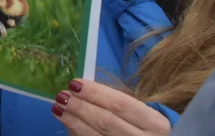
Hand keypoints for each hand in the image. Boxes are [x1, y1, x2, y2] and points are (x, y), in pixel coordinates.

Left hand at [54, 80, 169, 135]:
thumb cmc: (143, 126)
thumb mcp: (140, 112)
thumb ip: (116, 101)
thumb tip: (82, 89)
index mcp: (155, 124)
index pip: (120, 104)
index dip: (95, 93)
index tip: (74, 83)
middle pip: (106, 121)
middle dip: (80, 107)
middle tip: (62, 95)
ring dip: (73, 121)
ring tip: (59, 108)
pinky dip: (76, 134)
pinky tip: (67, 123)